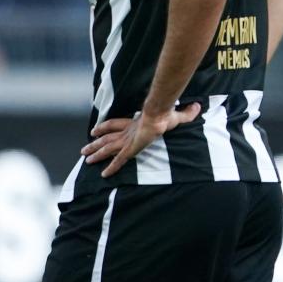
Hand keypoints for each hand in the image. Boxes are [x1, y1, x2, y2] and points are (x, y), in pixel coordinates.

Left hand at [82, 103, 200, 178]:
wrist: (160, 115)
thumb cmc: (166, 114)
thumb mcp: (177, 115)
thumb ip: (186, 113)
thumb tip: (198, 106)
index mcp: (134, 123)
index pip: (115, 125)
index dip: (104, 127)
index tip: (95, 130)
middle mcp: (127, 132)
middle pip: (107, 138)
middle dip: (95, 144)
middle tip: (84, 149)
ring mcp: (127, 140)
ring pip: (107, 149)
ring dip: (96, 154)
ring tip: (85, 160)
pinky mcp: (130, 149)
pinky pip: (118, 160)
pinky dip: (111, 167)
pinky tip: (104, 175)